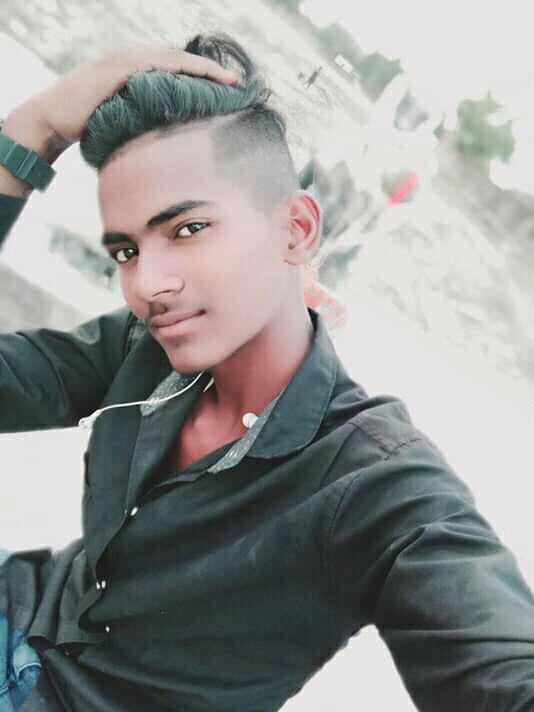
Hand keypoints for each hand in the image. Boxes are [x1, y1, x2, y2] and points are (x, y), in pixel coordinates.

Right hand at [23, 42, 238, 145]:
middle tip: (241, 86)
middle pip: (184, 61)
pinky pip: (161, 65)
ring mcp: (128, 58)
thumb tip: (169, 140)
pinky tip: (206, 78)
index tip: (231, 91)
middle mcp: (136, 57)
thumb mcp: (124, 119)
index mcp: (138, 69)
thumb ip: (146, 120)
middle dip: (213, 73)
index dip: (205, 78)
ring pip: (177, 60)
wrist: (54, 118)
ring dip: (206, 70)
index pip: (179, 70)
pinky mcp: (122, 66)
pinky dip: (185, 70)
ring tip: (232, 83)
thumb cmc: (88, 124)